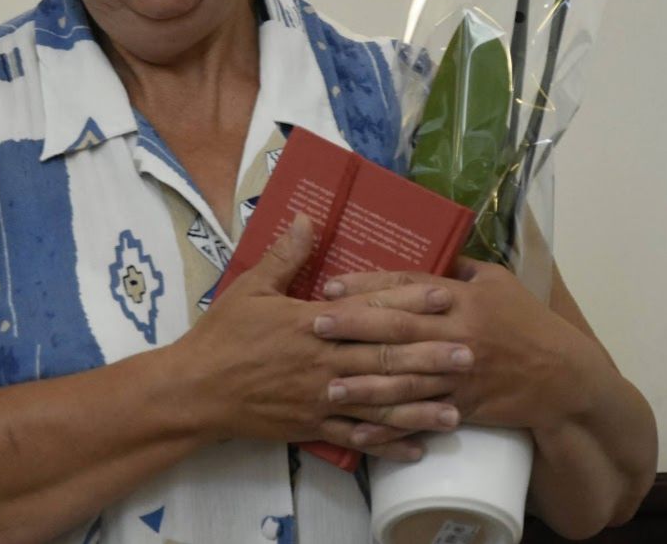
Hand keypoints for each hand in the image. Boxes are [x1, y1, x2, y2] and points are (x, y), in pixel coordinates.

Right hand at [172, 216, 473, 461]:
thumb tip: (307, 219)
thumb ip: (285, 256)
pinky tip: (415, 448)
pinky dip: (387, 443)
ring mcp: (320, 399)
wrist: (196, 391)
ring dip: (419, 406)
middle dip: (430, 357)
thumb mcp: (250, 288)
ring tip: (456, 411)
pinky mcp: (312, 426)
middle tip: (470, 354)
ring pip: (379, 403)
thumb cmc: (222, 336)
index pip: (370, 309)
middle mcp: (324, 363)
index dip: (409, 300)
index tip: (445, 294)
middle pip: (385, 358)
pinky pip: (356, 438)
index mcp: (311, 324)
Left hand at [316, 260, 604, 438]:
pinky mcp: (462, 407)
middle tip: (315, 325)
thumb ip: (461, 268)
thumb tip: (428, 252)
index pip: (407, 287)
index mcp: (463, 299)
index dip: (368, 285)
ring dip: (364, 384)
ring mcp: (458, 374)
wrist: (563, 376)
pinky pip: (420, 419)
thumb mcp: (499, 281)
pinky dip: (391, 430)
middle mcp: (457, 334)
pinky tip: (361, 435)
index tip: (332, 286)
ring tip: (328, 385)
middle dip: (354, 327)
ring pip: (404, 379)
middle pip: (398, 328)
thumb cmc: (528, 322)